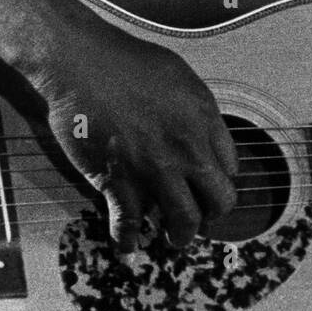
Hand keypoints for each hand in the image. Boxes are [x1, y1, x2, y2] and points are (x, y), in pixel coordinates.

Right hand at [26, 4, 237, 253]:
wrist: (80, 61)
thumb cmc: (125, 60)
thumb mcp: (179, 76)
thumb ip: (196, 108)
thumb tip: (203, 129)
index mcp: (205, 119)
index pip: (231, 167)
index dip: (219, 180)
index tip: (208, 185)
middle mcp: (187, 148)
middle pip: (219, 200)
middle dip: (212, 214)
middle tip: (200, 216)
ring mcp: (153, 168)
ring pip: (185, 221)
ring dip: (181, 235)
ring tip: (175, 238)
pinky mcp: (117, 181)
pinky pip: (130, 225)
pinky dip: (128, 243)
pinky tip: (129, 250)